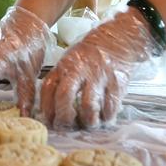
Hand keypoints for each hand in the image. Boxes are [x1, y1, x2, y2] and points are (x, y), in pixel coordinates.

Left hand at [40, 5, 162, 128]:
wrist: (119, 38)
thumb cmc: (91, 54)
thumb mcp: (70, 60)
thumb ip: (62, 79)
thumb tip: (53, 109)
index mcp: (64, 65)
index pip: (48, 88)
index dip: (46, 108)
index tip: (49, 120)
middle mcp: (79, 70)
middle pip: (64, 97)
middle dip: (64, 118)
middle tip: (68, 126)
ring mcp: (98, 76)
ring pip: (88, 106)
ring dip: (88, 121)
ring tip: (89, 123)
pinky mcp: (117, 82)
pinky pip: (110, 107)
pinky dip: (107, 117)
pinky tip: (105, 116)